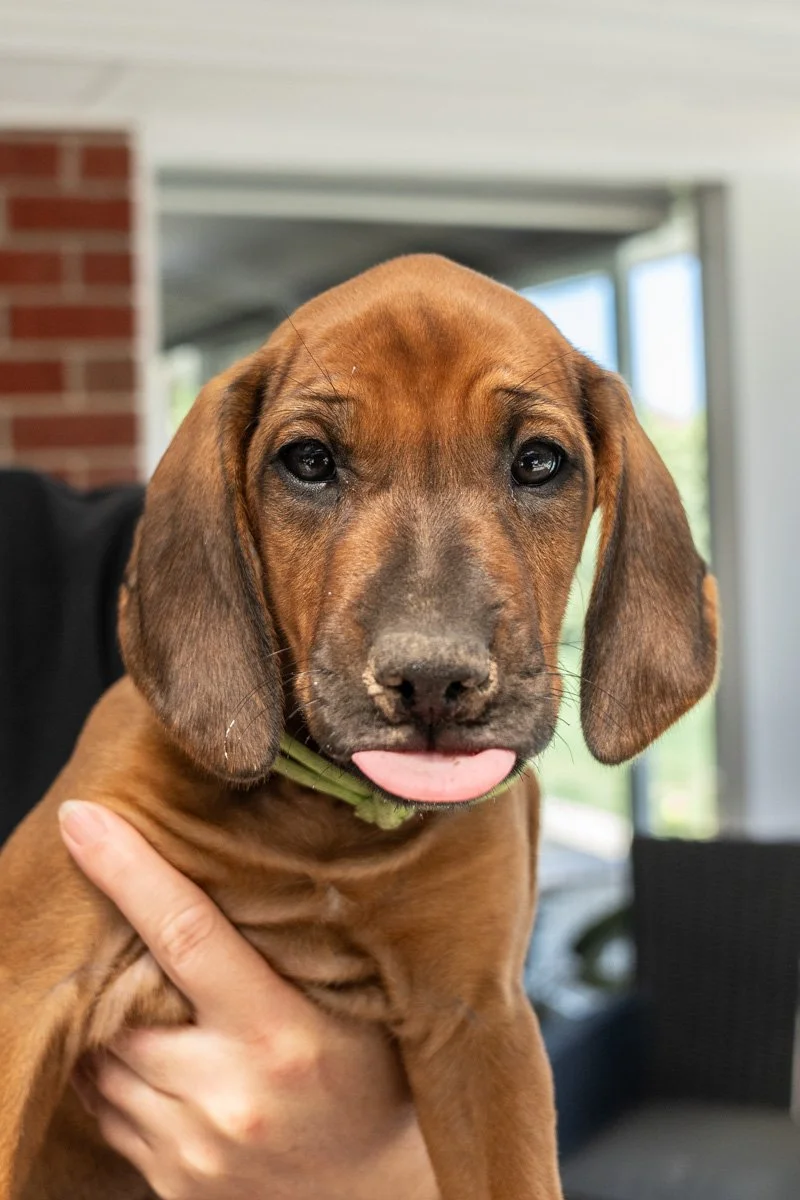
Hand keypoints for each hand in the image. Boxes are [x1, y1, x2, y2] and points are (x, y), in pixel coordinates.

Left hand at [60, 801, 437, 1199]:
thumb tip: (217, 866)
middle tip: (108, 912)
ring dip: (105, 1016)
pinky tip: (140, 1047)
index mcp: (279, 1034)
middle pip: (125, 1001)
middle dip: (108, 955)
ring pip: (102, 1060)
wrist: (378, 1187)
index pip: (185, 934)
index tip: (84, 823)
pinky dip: (109, 1070)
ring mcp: (194, 1148)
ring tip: (130, 985)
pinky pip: (106, 1111)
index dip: (128, 871)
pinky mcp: (173, 1183)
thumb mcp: (348, 1000)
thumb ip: (283, 948)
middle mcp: (228, 1095)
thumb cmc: (371, 1074)